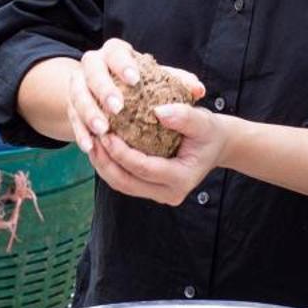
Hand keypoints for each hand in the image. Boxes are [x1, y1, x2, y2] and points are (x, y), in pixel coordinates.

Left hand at [64, 39, 215, 205]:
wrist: (215, 145)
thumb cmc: (209, 131)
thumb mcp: (203, 121)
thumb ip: (184, 117)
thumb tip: (158, 112)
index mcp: (182, 178)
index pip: (144, 169)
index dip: (122, 153)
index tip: (107, 133)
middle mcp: (170, 193)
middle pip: (128, 183)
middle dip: (106, 162)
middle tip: (92, 138)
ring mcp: (159, 194)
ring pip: (122, 185)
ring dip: (104, 166)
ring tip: (91, 143)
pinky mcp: (151, 190)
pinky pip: (124, 182)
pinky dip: (110, 167)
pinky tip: (100, 148)